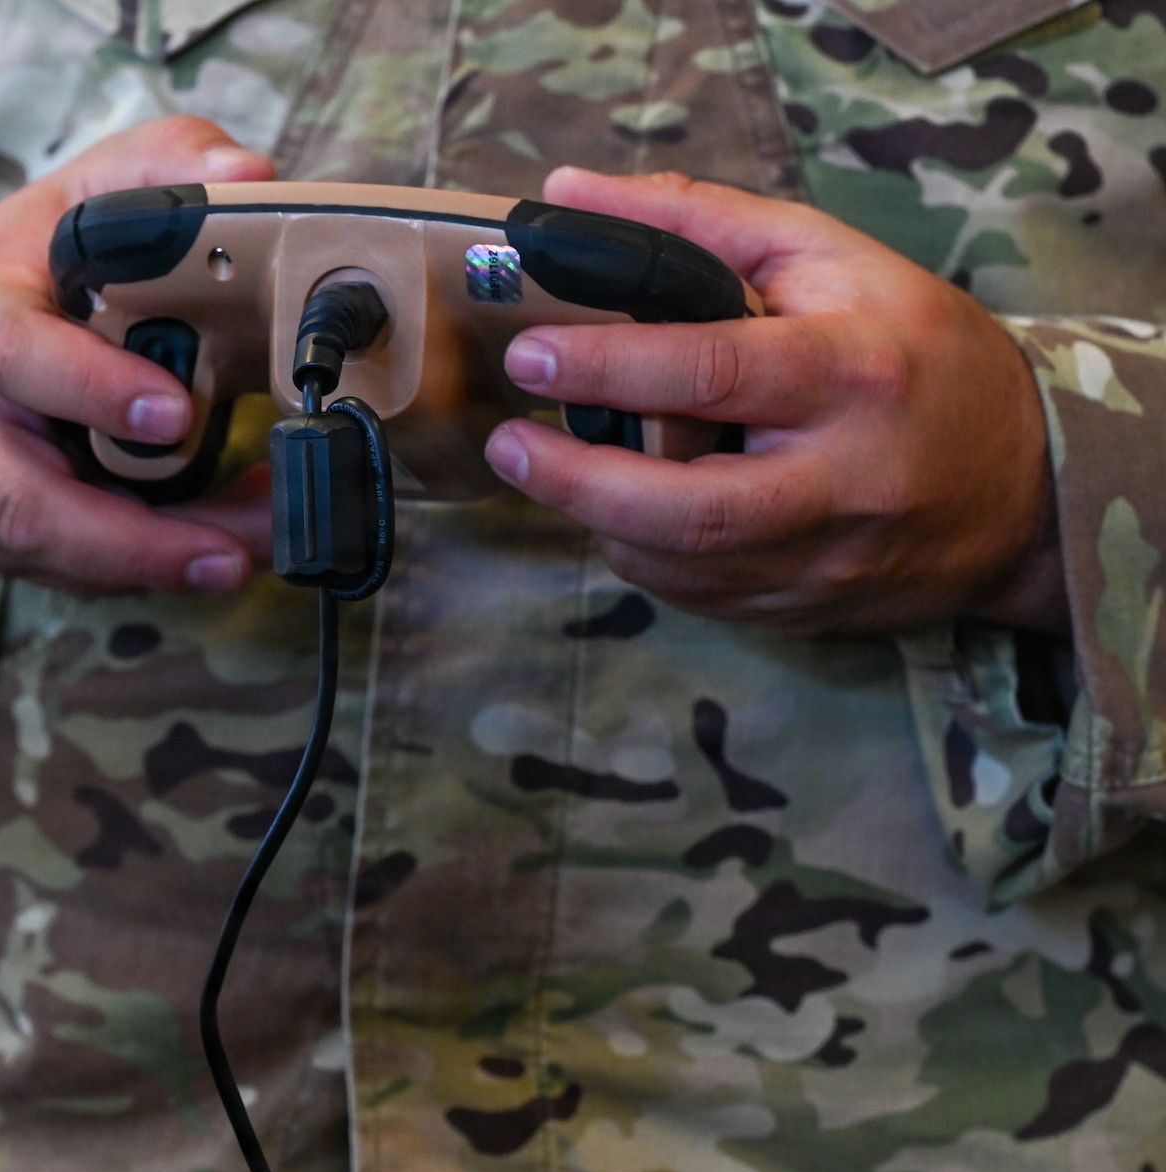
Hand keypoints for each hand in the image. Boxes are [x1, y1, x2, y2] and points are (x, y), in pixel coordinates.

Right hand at [0, 117, 275, 594]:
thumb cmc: (35, 263)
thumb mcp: (89, 189)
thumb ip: (169, 165)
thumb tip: (250, 177)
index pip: (11, 357)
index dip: (90, 390)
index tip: (175, 413)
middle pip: (21, 499)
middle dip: (131, 537)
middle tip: (231, 547)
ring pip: (46, 553)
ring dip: (153, 567)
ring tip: (246, 556)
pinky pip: (66, 575)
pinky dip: (145, 572)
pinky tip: (219, 548)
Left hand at [485, 168, 1063, 635]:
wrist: (1027, 483)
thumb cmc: (915, 350)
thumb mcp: (828, 258)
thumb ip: (697, 224)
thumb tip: (569, 195)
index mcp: (851, 372)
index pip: (712, 372)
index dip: (607, 369)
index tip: (530, 356)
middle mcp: (842, 479)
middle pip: (689, 510)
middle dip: (578, 482)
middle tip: (509, 444)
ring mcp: (827, 560)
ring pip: (683, 565)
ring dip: (600, 519)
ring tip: (555, 468)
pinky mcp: (808, 610)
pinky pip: (698, 597)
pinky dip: (645, 556)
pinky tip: (626, 512)